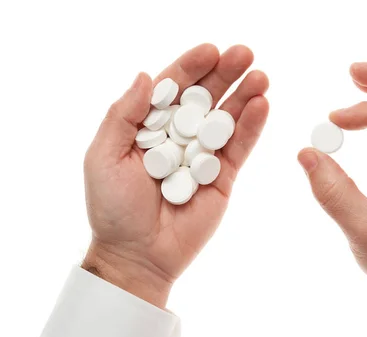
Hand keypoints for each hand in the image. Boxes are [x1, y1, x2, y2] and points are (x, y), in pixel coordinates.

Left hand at [83, 44, 268, 307]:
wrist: (138, 255)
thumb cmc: (113, 208)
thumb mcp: (104, 156)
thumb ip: (124, 114)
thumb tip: (144, 76)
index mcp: (148, 127)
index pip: (172, 89)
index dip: (191, 67)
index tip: (211, 50)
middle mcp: (178, 136)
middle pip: (205, 98)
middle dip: (225, 74)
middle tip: (245, 54)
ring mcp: (203, 156)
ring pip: (227, 119)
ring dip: (245, 96)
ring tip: (261, 76)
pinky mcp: (223, 177)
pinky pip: (239, 148)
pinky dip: (251, 127)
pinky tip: (261, 105)